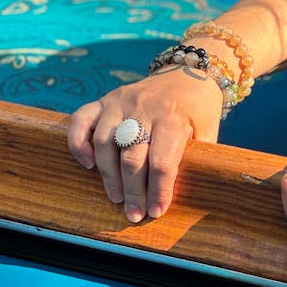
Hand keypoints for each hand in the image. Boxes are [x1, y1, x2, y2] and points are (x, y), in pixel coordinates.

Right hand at [67, 68, 222, 222]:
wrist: (186, 73)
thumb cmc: (198, 110)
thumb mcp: (207, 132)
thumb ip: (195, 159)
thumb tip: (181, 197)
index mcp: (173, 116)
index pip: (162, 161)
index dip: (158, 190)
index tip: (156, 211)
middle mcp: (144, 107)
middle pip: (132, 157)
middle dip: (133, 191)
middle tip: (134, 214)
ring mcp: (120, 101)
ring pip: (105, 142)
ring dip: (108, 175)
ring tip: (116, 196)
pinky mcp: (105, 100)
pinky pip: (81, 119)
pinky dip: (78, 143)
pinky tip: (88, 164)